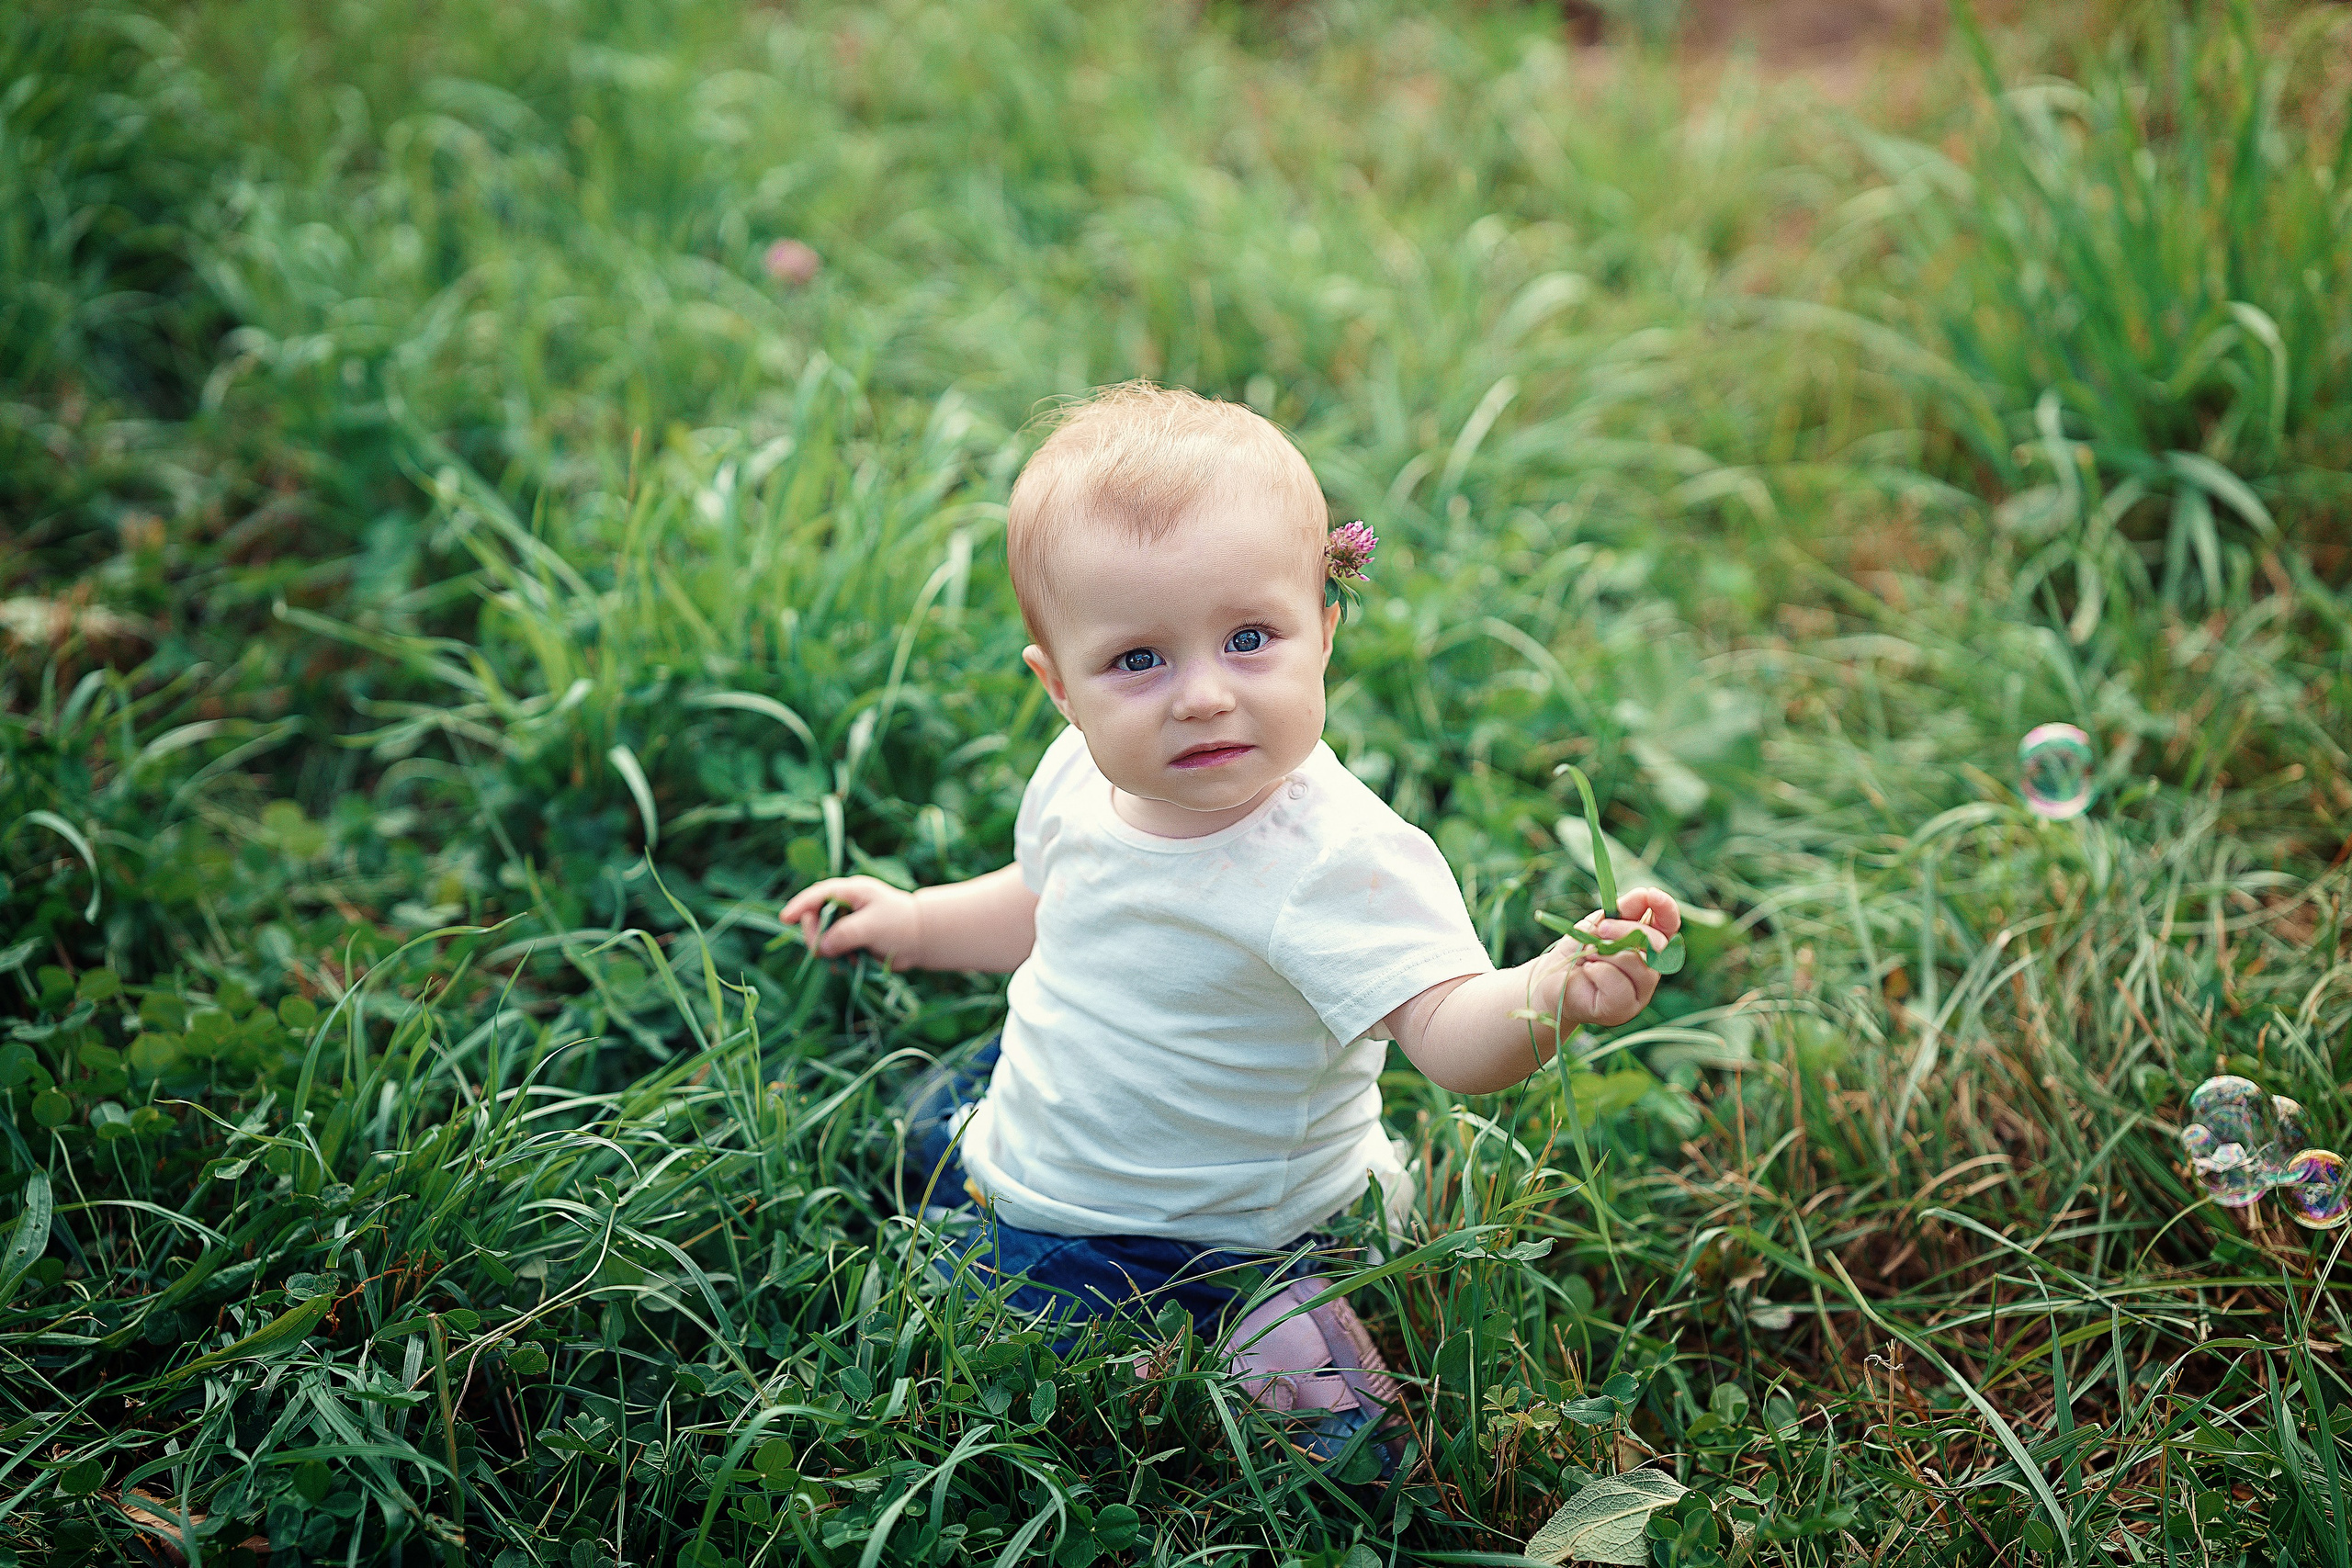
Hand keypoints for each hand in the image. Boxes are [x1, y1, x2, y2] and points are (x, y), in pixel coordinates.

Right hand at [779, 876, 921, 967]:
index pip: (818, 894)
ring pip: (822, 937)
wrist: (922, 939)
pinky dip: (838, 958)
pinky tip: (850, 964)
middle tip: (823, 952)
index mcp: (852, 892)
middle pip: (815, 918)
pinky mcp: (851, 939)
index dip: (800, 906)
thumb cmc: (900, 925)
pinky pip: (834, 949)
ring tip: (848, 958)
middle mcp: (846, 905)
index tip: (786, 919)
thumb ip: (843, 934)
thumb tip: (821, 948)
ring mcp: (848, 922)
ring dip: (829, 950)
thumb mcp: (871, 927)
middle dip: (816, 936)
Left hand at [1546, 887, 1680, 1029]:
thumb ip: (1624, 910)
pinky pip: (1620, 985)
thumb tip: (1645, 894)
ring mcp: (1640, 992)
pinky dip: (1599, 971)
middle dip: (1626, 930)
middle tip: (1601, 929)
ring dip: (1608, 953)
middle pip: (1658, 945)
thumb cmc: (1579, 950)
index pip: (1669, 925)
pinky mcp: (1624, 1009)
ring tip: (1589, 954)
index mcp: (1648, 946)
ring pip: (1640, 965)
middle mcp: (1650, 969)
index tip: (1651, 894)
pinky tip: (1587, 971)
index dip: (1666, 909)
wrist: (1552, 978)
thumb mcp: (1600, 923)